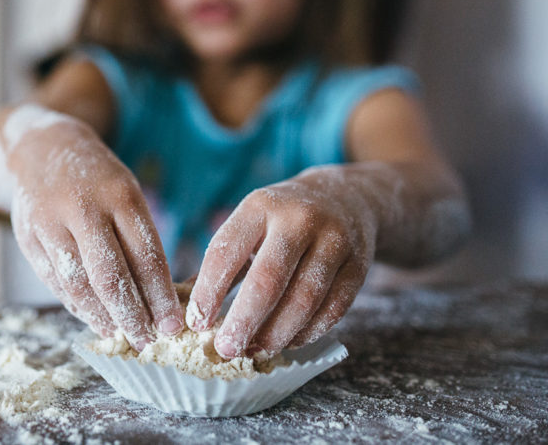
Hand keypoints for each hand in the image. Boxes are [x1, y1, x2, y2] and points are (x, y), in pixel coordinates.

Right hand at [7, 111, 183, 349]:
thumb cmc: (97, 179)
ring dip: (102, 316)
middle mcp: (83, 208)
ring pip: (78, 283)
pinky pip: (54, 281)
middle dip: (132, 315)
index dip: (160, 296)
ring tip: (121, 335)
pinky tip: (94, 319)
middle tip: (149, 341)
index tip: (174, 325)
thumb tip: (158, 299)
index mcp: (119, 194)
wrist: (41, 148)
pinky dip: (76, 305)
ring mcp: (51, 223)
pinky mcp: (27, 237)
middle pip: (110, 276)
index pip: (145, 256)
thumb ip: (137, 239)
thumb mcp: (125, 193)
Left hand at [186, 165, 376, 357]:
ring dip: (277, 333)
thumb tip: (189, 312)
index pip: (227, 251)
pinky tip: (288, 342)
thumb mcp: (249, 223)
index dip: (209, 291)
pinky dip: (308, 332)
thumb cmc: (281, 219)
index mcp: (259, 206)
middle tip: (226, 348)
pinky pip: (333, 308)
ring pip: (304, 299)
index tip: (196, 322)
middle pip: (268, 279)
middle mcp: (298, 219)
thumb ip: (222, 263)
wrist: (345, 197)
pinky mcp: (358, 264)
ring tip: (255, 351)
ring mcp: (334, 240)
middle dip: (244, 320)